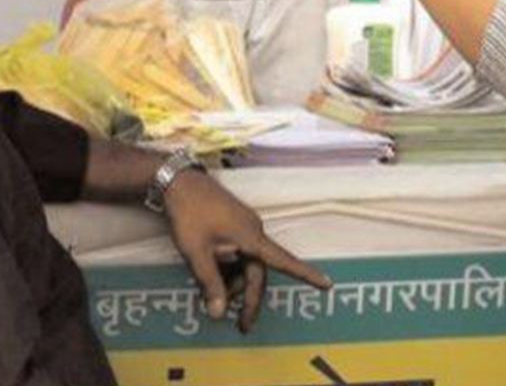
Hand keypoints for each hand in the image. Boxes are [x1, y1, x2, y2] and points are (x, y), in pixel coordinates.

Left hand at [163, 170, 331, 332]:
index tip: (327, 284)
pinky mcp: (232, 224)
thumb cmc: (189, 214)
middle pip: (257, 272)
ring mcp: (243, 227)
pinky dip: (228, 268)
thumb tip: (218, 313)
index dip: (306, 274)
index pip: (284, 261)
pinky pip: (238, 253)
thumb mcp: (197, 253)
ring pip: (246, 263)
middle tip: (240, 325)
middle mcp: (253, 232)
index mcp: (251, 237)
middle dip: (248, 299)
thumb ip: (210, 284)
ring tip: (211, 296)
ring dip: (233, 283)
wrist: (178, 181)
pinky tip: (211, 276)